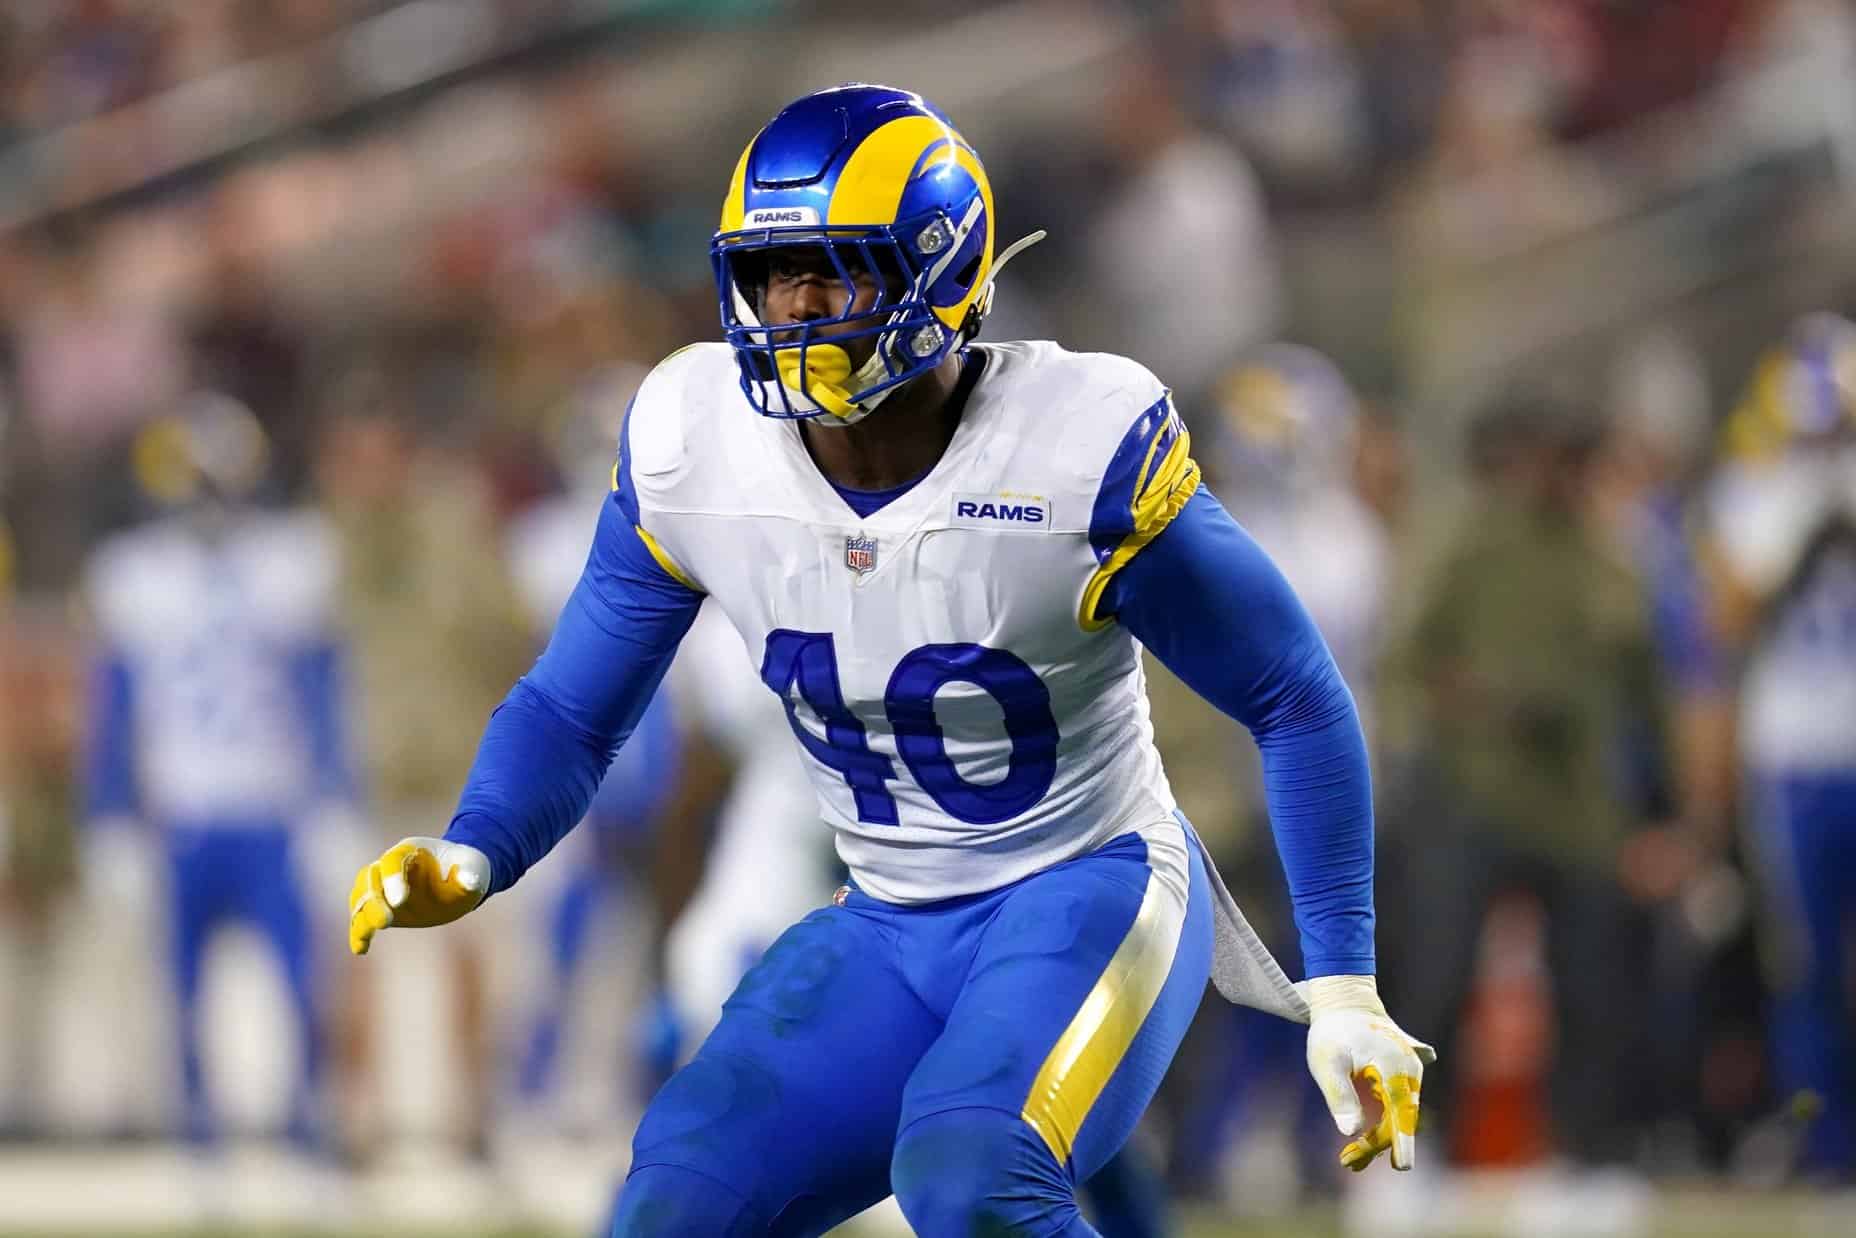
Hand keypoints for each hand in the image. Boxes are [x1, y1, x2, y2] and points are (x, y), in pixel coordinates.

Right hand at [348, 836, 489, 955]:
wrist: (460, 875)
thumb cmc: (467, 867)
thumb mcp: (475, 867)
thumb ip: (471, 872)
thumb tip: (470, 881)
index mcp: (411, 850)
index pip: (393, 860)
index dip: (392, 879)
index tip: (399, 901)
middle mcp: (391, 866)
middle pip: (371, 878)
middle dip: (375, 900)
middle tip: (385, 922)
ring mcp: (384, 886)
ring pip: (362, 896)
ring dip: (363, 916)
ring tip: (365, 938)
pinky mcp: (383, 907)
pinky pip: (364, 917)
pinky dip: (359, 932)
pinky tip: (360, 949)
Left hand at [1302, 975, 1435, 1172]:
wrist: (1345, 1002)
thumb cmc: (1333, 1032)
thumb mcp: (1327, 1062)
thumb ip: (1340, 1095)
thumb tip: (1351, 1131)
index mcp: (1395, 1067)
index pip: (1402, 1111)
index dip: (1402, 1141)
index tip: (1402, 1166)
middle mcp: (1409, 1072)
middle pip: (1399, 1119)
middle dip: (1376, 1144)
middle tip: (1346, 1162)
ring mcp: (1408, 1075)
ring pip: (1398, 1116)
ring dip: (1377, 1139)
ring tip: (1349, 1160)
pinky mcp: (1401, 1078)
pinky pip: (1395, 1106)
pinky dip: (1381, 1125)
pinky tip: (1361, 1142)